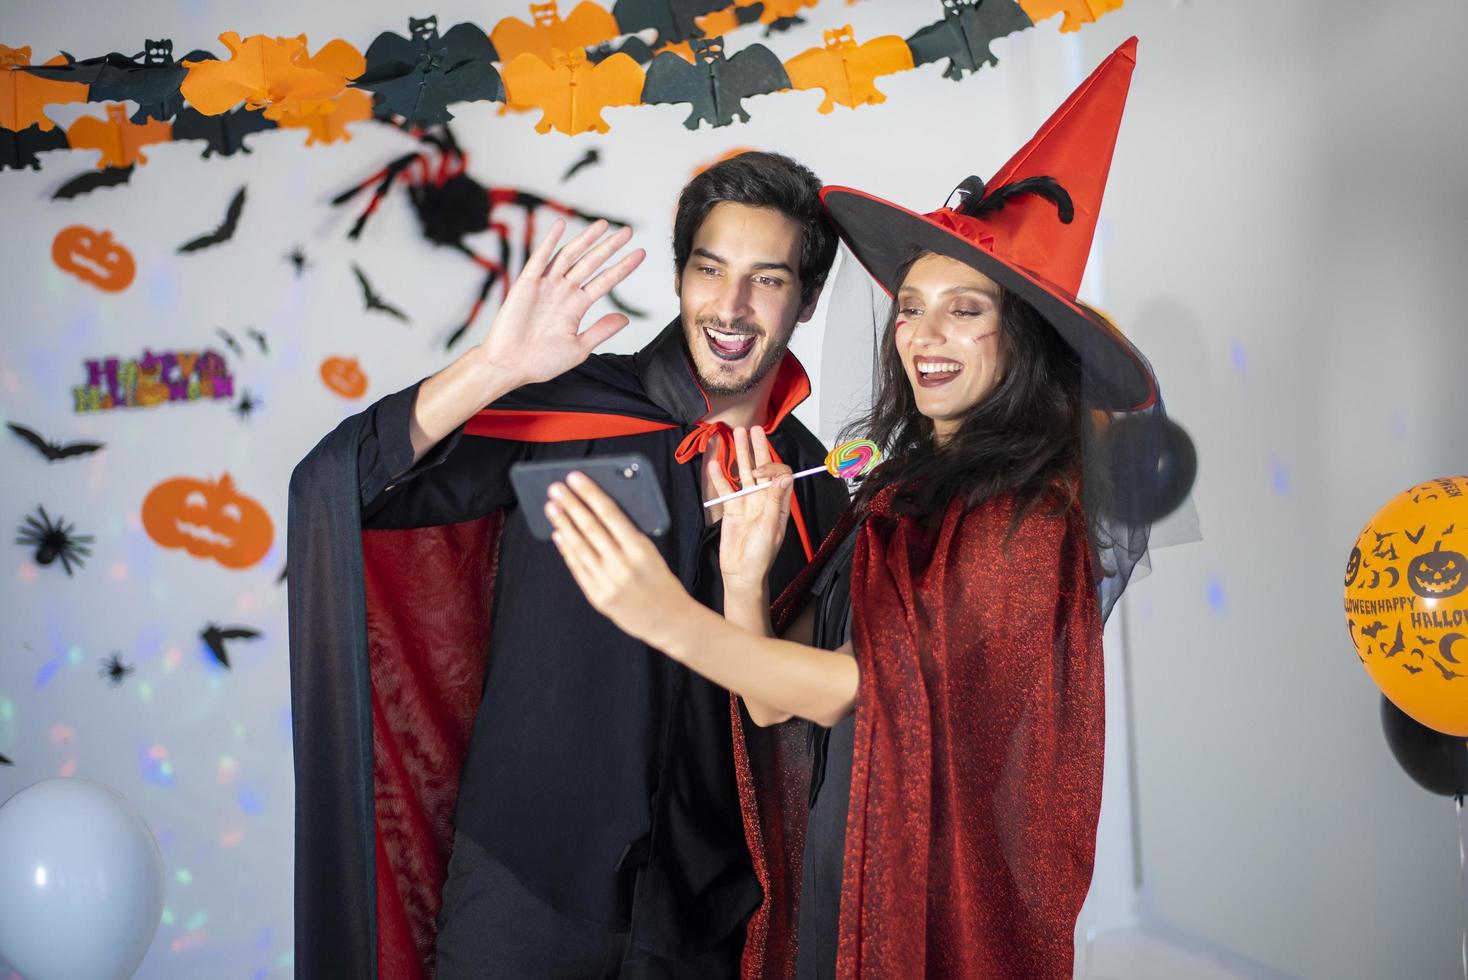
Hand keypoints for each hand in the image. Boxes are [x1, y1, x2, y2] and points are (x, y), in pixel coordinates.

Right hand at [478, 218, 645, 387]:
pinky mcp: (526, 284)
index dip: (622, 267)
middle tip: (628, 232)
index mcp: (577, 306)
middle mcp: (563, 292)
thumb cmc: (541, 362)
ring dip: (585, 239)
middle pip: (590, 263)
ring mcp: (545, 286)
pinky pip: (539, 259)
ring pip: (569, 256)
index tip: (640, 254)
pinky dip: (550, 241)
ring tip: (603, 225)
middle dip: (609, 247)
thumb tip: (625, 319)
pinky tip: (561, 225)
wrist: (510, 366)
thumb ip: (601, 331)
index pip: (605, 281)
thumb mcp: (578, 348)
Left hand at [546, 471, 691, 645]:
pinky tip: (558, 535)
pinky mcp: (597, 597)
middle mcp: (622, 565)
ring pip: (579, 547)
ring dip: (563, 525)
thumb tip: (597, 511)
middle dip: (571, 505)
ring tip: (551, 507)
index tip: (575, 477)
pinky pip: (578, 568)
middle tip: (554, 488)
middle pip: (590, 529)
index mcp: (640, 549)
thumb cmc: (660, 580)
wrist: (668, 620)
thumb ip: (627, 535)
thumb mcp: (651, 553)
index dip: (590, 494)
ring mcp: (607, 582)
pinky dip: (566, 550)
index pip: (610, 514)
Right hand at [710, 426, 793, 597]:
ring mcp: (746, 502)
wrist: (741, 573)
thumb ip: (773, 500)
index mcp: (778, 503)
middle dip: (757, 448)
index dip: (771, 468)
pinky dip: (719, 476)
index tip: (759, 473)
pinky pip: (725, 488)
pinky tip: (715, 462)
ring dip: (739, 454)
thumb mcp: (769, 527)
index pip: (779, 475)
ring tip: (735, 436)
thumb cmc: (760, 556)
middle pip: (761, 467)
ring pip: (742, 473)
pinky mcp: (731, 508)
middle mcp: (763, 499)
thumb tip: (785, 476)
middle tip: (752, 429)